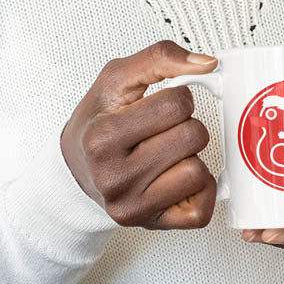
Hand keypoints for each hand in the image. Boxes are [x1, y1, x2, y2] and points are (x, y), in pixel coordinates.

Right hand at [60, 41, 217, 229]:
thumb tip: (208, 64)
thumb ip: (160, 58)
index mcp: (102, 137)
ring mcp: (131, 206)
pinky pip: (201, 211)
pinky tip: (177, 176)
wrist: (75, 167)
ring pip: (198, 172)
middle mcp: (114, 178)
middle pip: (193, 137)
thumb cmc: (98, 121)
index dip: (176, 97)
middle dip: (186, 125)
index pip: (176, 104)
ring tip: (166, 153)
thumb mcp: (116, 78)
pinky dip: (198, 190)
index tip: (157, 105)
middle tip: (161, 130)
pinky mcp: (150, 226)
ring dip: (190, 157)